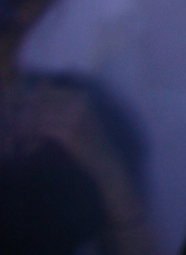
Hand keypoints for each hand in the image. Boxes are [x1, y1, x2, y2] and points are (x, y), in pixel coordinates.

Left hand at [1, 80, 127, 189]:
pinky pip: (40, 131)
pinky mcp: (69, 131)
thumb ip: (57, 109)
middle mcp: (79, 101)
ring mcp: (75, 115)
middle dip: (20, 116)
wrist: (105, 161)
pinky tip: (26, 150)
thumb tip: (28, 103)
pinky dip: (30, 140)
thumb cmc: (88, 142)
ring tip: (14, 143)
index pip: (44, 93)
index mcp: (80, 95)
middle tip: (10, 133)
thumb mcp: (76, 119)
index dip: (24, 104)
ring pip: (37, 116)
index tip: (11, 118)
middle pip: (38, 103)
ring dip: (22, 130)